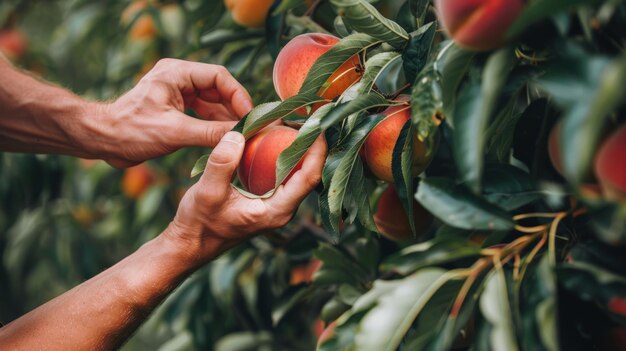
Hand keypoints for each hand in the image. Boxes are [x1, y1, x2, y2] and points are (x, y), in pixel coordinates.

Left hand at [90, 59, 252, 167]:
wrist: (102, 141)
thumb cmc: (130, 131)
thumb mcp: (174, 133)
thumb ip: (210, 133)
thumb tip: (241, 136)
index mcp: (176, 72)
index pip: (218, 76)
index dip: (237, 95)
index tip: (248, 116)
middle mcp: (178, 78)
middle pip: (218, 88)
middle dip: (234, 108)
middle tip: (249, 127)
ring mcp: (177, 93)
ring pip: (212, 102)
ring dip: (226, 118)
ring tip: (241, 135)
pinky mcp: (175, 108)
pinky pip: (202, 113)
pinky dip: (214, 124)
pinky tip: (225, 138)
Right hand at [164, 131, 326, 266]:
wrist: (190, 243)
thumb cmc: (199, 222)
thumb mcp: (207, 191)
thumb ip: (222, 163)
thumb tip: (238, 134)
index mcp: (277, 211)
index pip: (309, 177)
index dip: (317, 149)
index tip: (317, 123)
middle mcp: (283, 209)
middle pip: (308, 172)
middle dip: (310, 143)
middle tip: (304, 115)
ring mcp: (277, 205)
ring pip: (297, 173)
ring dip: (297, 147)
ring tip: (293, 120)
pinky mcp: (268, 200)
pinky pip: (283, 174)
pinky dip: (282, 154)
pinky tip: (274, 136)